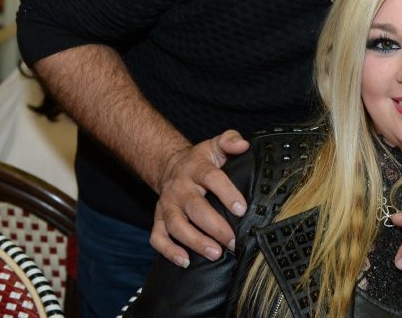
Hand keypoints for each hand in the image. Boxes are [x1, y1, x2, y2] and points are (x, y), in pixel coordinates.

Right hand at [150, 130, 249, 266]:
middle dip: (215, 226)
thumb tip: (243, 145)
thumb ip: (230, 140)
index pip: (211, 178)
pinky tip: (186, 261)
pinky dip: (169, 251)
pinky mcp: (158, 220)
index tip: (241, 209)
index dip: (227, 193)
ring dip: (195, 242)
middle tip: (232, 241)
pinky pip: (158, 238)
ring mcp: (167, 205)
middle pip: (195, 208)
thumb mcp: (215, 145)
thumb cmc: (201, 160)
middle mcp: (179, 188)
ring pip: (176, 226)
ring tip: (215, 254)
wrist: (171, 167)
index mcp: (196, 168)